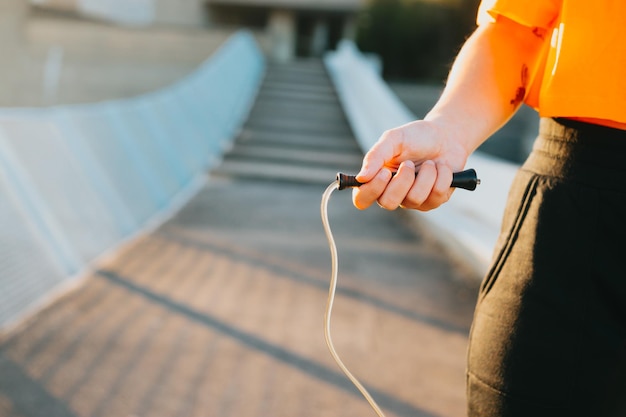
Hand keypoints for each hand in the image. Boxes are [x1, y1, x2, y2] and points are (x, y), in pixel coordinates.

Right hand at [352, 119, 468, 210]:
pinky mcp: (434, 201)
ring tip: (430, 163)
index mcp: (377, 180)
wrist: (447, 136)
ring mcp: (414, 201)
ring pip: (415, 199)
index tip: (385, 172)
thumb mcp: (393, 139)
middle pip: (388, 203)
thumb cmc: (416, 137)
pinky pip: (437, 195)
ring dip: (426, 175)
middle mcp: (393, 194)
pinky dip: (442, 176)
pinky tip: (441, 168)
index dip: (371, 190)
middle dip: (403, 181)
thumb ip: (375, 156)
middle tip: (410, 163)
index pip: (362, 199)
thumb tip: (361, 178)